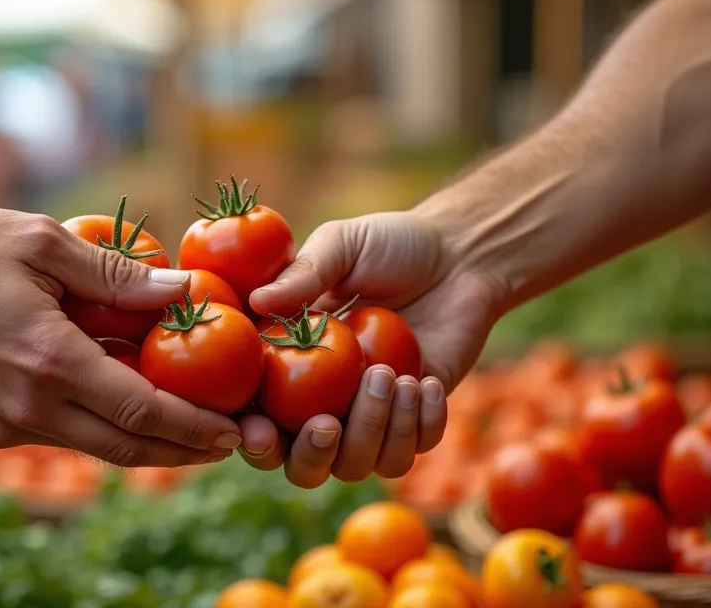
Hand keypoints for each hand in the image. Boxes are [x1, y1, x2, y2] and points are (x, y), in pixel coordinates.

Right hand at [0, 207, 243, 466]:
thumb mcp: (44, 242)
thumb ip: (118, 273)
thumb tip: (187, 287)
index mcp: (48, 359)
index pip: (140, 409)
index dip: (193, 426)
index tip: (233, 431)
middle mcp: (28, 405)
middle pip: (126, 446)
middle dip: (184, 452)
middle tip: (232, 445)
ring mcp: (6, 423)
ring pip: (96, 448)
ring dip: (149, 446)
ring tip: (196, 436)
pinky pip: (63, 437)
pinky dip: (105, 430)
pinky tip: (133, 413)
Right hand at [239, 210, 507, 486]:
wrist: (460, 256)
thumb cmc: (390, 244)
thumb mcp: (342, 245)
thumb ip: (303, 275)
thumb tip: (258, 301)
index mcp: (287, 365)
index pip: (255, 418)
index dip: (250, 436)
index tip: (258, 430)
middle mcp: (323, 402)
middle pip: (302, 466)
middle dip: (311, 456)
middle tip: (328, 423)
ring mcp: (370, 417)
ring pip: (358, 466)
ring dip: (373, 431)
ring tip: (395, 376)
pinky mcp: (417, 422)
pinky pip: (411, 453)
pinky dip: (418, 426)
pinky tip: (428, 382)